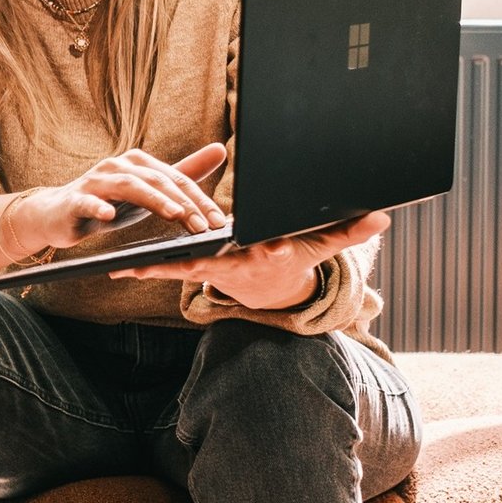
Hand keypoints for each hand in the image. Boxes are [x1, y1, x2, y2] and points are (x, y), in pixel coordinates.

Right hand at [8, 144, 229, 253]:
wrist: (58, 214)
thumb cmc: (108, 202)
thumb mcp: (149, 190)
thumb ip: (183, 172)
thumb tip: (220, 150)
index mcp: (138, 162)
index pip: (175, 178)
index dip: (200, 199)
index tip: (220, 221)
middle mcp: (118, 165)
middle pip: (156, 181)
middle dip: (184, 203)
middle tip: (206, 225)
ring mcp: (95, 181)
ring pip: (128, 187)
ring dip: (153, 200)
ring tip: (175, 215)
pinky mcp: (75, 200)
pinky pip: (88, 202)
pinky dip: (98, 207)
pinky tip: (109, 216)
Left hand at [113, 210, 389, 320]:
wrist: (270, 286)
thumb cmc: (292, 256)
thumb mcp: (320, 245)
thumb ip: (348, 230)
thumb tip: (383, 216)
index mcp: (265, 252)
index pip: (265, 249)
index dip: (264, 247)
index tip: (265, 245)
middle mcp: (237, 264)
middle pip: (214, 261)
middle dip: (192, 262)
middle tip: (169, 262)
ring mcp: (214, 270)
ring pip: (181, 269)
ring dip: (155, 269)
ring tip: (127, 268)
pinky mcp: (195, 269)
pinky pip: (166, 270)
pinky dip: (144, 269)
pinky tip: (118, 268)